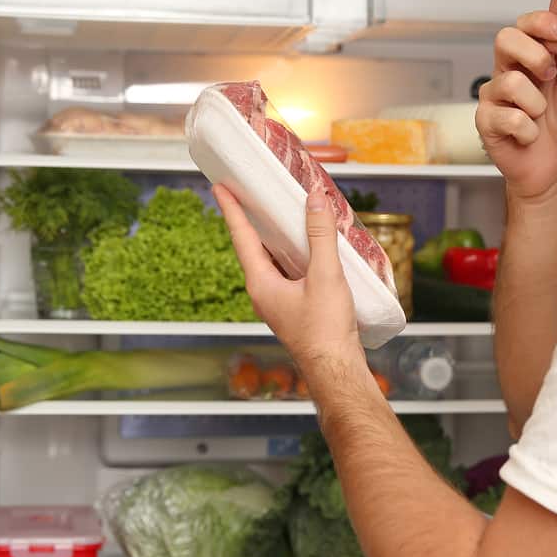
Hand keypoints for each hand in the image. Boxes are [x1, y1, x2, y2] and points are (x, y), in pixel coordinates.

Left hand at [214, 185, 361, 378]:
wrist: (336, 368)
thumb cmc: (326, 329)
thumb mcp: (325, 276)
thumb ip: (320, 236)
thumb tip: (314, 201)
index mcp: (261, 284)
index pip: (242, 237)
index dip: (231, 210)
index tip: (219, 188)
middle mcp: (263, 292)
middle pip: (255, 247)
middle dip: (253, 220)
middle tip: (251, 194)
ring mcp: (277, 302)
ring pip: (272, 261)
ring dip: (276, 238)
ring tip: (282, 215)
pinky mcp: (293, 308)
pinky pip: (287, 273)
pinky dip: (293, 255)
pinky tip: (309, 249)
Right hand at [476, 11, 556, 201]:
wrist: (555, 168)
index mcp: (531, 57)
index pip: (527, 24)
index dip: (543, 23)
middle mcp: (509, 70)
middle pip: (505, 38)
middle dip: (534, 54)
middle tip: (551, 74)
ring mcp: (494, 95)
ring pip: (510, 81)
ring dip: (535, 103)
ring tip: (541, 115)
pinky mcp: (485, 121)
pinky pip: (509, 118)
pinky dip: (528, 131)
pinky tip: (530, 136)